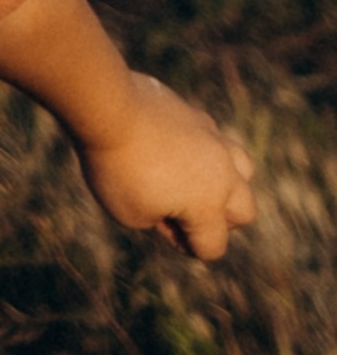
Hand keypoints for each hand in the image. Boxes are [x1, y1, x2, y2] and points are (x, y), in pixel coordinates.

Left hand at [75, 72, 255, 261]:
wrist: (110, 108)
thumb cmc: (116, 167)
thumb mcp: (131, 214)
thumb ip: (163, 223)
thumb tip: (176, 212)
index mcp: (207, 205)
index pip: (213, 247)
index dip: (185, 246)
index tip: (158, 226)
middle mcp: (223, 175)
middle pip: (244, 212)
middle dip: (219, 221)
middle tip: (182, 210)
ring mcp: (216, 142)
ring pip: (244, 172)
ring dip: (224, 185)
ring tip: (190, 182)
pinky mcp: (202, 119)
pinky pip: (218, 141)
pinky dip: (204, 153)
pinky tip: (172, 151)